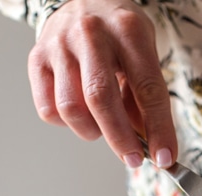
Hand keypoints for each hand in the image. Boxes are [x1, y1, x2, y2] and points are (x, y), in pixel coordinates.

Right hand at [27, 0, 176, 167]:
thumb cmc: (120, 33)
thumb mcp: (144, 53)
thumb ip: (145, 96)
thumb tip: (152, 145)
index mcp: (128, 31)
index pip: (147, 88)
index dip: (158, 128)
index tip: (164, 157)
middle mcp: (91, 33)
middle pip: (101, 99)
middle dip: (121, 138)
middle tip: (134, 158)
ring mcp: (59, 44)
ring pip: (71, 108)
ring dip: (91, 131)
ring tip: (102, 126)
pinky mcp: (37, 58)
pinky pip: (48, 108)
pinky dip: (66, 123)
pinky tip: (80, 112)